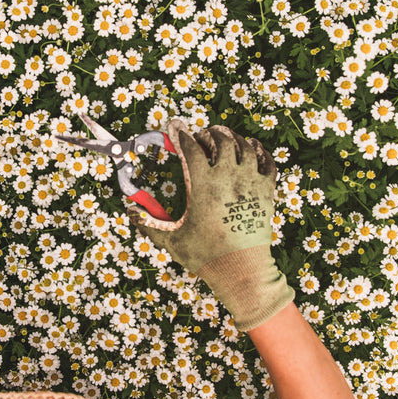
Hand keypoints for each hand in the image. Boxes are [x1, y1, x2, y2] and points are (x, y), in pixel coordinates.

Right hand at [132, 119, 292, 330]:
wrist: (242, 269)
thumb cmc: (206, 255)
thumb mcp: (172, 240)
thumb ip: (148, 224)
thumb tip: (130, 212)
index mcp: (203, 184)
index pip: (191, 148)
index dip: (181, 135)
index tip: (176, 129)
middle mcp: (228, 177)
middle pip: (221, 140)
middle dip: (209, 133)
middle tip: (202, 135)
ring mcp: (250, 183)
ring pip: (245, 147)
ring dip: (233, 137)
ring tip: (224, 136)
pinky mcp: (266, 192)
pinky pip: (267, 162)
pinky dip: (260, 151)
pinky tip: (253, 148)